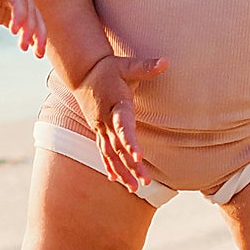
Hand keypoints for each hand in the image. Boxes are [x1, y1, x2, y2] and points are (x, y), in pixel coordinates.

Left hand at [0, 0, 46, 55]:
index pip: (20, 0)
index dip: (20, 15)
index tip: (14, 32)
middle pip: (30, 12)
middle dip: (30, 30)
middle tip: (23, 47)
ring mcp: (20, 3)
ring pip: (35, 20)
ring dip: (38, 36)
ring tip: (38, 54)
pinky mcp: (16, 14)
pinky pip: (29, 26)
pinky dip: (34, 37)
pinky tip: (37, 50)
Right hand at [74, 53, 167, 191]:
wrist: (83, 72)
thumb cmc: (108, 69)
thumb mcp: (127, 65)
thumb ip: (146, 66)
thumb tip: (166, 61)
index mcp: (115, 105)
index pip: (122, 126)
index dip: (129, 142)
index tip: (138, 157)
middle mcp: (105, 120)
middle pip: (118, 147)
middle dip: (130, 166)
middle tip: (144, 182)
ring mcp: (100, 128)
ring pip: (110, 154)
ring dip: (122, 171)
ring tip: (134, 188)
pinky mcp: (98, 131)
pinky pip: (103, 151)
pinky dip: (109, 166)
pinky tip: (116, 179)